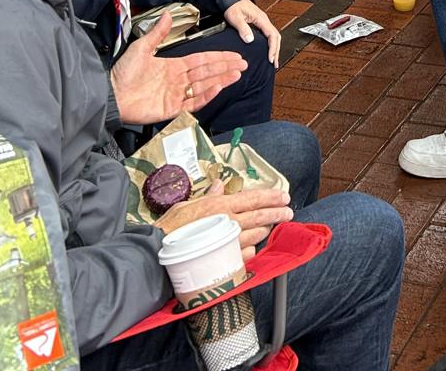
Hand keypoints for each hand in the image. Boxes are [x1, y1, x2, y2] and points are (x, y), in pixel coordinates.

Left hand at [111, 14, 245, 123]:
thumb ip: (157, 33)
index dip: (218, 57)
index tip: (233, 54)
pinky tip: (218, 86)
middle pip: (207, 72)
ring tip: (237, 74)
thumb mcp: (141, 48)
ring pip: (204, 86)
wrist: (111, 94)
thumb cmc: (122, 73)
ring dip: (221, 79)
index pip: (201, 60)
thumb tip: (168, 14)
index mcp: (172, 66)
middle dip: (225, 67)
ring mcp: (176, 95)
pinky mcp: (171, 109)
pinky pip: (193, 102)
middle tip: (243, 64)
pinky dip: (206, 95)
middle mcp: (177, 81)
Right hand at [159, 185, 292, 257]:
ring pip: (256, 235)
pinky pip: (246, 255)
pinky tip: (253, 248)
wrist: (157, 255)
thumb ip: (207, 196)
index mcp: (219, 205)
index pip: (253, 198)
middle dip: (277, 213)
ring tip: (270, 226)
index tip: (284, 196)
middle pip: (260, 216)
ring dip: (265, 230)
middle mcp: (228, 223)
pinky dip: (252, 251)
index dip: (271, 196)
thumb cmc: (168, 229)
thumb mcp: (186, 204)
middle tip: (288, 212)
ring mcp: (229, 243)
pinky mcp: (225, 260)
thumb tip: (219, 185)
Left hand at [224, 0, 281, 65]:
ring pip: (273, 37)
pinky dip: (270, 45)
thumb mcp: (236, 17)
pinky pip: (269, 36)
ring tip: (273, 60)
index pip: (272, 35)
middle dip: (276, 51)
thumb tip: (250, 40)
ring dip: (275, 49)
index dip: (273, 48)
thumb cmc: (233, 6)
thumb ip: (243, 28)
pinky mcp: (259, 24)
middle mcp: (264, 20)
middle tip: (274, 63)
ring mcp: (262, 22)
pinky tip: (268, 51)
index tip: (270, 58)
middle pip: (276, 37)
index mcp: (261, 19)